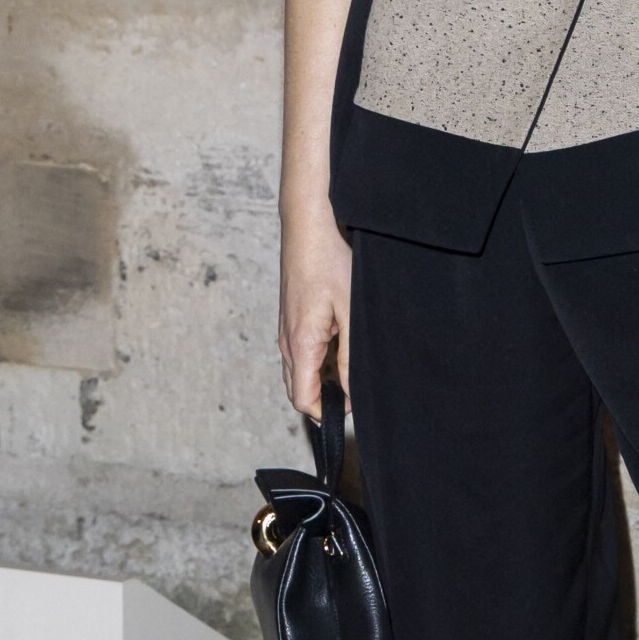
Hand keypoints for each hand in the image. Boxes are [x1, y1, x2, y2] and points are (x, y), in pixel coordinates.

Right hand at [279, 205, 353, 415]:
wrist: (307, 228)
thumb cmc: (329, 262)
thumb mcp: (351, 311)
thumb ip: (350, 356)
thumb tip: (352, 392)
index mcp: (300, 344)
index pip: (302, 399)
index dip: (326, 411)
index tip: (351, 405)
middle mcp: (286, 342)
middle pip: (297, 390)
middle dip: (323, 400)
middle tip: (354, 392)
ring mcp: (284, 331)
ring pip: (298, 373)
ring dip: (320, 380)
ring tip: (350, 369)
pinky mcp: (289, 321)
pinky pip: (298, 354)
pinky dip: (316, 363)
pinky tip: (340, 348)